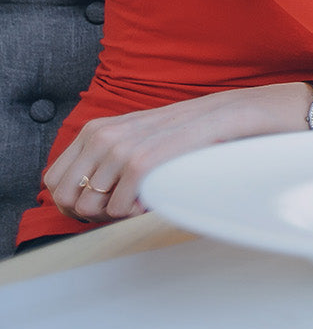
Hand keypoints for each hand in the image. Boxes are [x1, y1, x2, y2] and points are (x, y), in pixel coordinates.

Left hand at [44, 82, 312, 221]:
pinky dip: (135, 212)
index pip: (54, 180)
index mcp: (100, 128)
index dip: (74, 204)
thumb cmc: (197, 135)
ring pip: (91, 203)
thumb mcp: (148, 140)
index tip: (106, 206)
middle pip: (67, 197)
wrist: (243, 114)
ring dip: (117, 214)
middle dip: (92, 214)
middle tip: (128, 208)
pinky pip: (120, 203)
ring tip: (149, 200)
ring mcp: (125, 145)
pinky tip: (160, 198)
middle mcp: (105, 134)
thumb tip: (87, 201)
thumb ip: (115, 161)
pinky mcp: (148, 158)